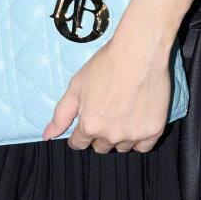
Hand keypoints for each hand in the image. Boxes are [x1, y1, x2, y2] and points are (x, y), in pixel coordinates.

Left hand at [41, 13, 175, 153]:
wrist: (139, 52)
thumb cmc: (106, 64)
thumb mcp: (76, 85)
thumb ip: (61, 114)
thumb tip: (47, 135)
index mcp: (90, 125)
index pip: (79, 143)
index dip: (80, 134)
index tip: (86, 123)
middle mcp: (111, 135)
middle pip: (101, 147)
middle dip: (99, 134)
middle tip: (106, 112)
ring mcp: (134, 135)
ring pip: (122, 147)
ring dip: (119, 137)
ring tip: (122, 112)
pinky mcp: (153, 130)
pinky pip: (143, 146)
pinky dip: (139, 138)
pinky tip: (137, 120)